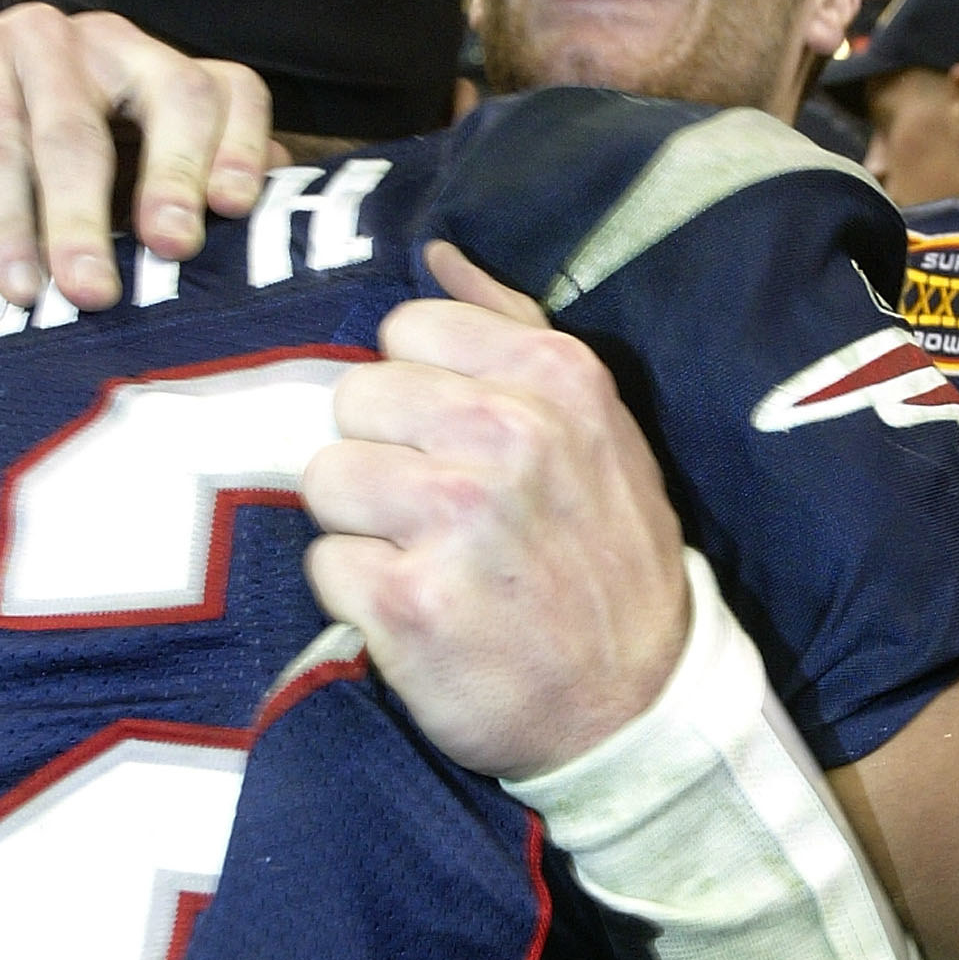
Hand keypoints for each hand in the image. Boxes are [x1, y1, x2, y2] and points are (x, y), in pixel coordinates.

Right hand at [0, 4, 274, 310]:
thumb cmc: (30, 190)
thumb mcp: (111, 203)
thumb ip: (174, 212)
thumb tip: (265, 243)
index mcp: (161, 73)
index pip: (231, 90)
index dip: (244, 145)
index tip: (239, 212)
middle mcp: (110, 44)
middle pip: (173, 95)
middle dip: (177, 177)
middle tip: (174, 249)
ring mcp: (35, 39)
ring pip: (74, 132)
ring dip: (80, 221)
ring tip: (88, 295)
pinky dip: (6, 222)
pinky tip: (17, 283)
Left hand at [300, 241, 691, 778]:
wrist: (634, 707)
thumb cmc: (603, 558)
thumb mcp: (593, 427)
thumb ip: (512, 328)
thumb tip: (437, 252)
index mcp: (554, 378)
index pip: (405, 329)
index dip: (415, 391)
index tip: (453, 444)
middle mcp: (507, 436)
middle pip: (353, 399)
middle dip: (381, 456)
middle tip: (436, 516)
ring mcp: (455, 519)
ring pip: (324, 477)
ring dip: (361, 527)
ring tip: (425, 562)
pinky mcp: (408, 602)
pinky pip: (324, 563)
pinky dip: (359, 597)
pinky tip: (418, 615)